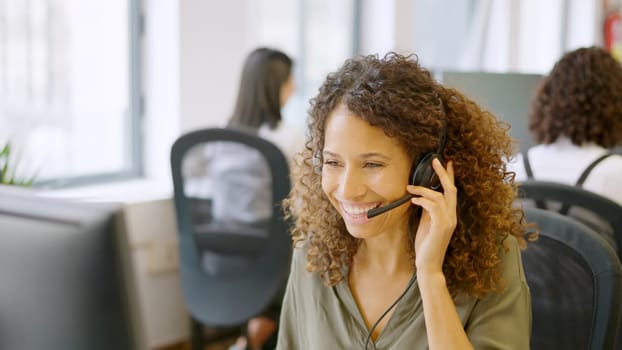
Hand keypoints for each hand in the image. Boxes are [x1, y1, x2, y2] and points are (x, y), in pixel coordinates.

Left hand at [408, 159, 456, 274]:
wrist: (428, 264)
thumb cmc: (426, 245)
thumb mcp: (426, 223)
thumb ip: (427, 210)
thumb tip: (422, 197)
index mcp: (449, 215)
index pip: (452, 192)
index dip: (450, 176)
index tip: (447, 163)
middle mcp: (452, 216)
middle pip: (451, 189)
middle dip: (443, 173)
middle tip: (435, 160)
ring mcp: (448, 221)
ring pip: (440, 196)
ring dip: (423, 189)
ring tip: (410, 188)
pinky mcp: (441, 227)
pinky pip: (433, 207)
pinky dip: (423, 200)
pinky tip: (413, 199)